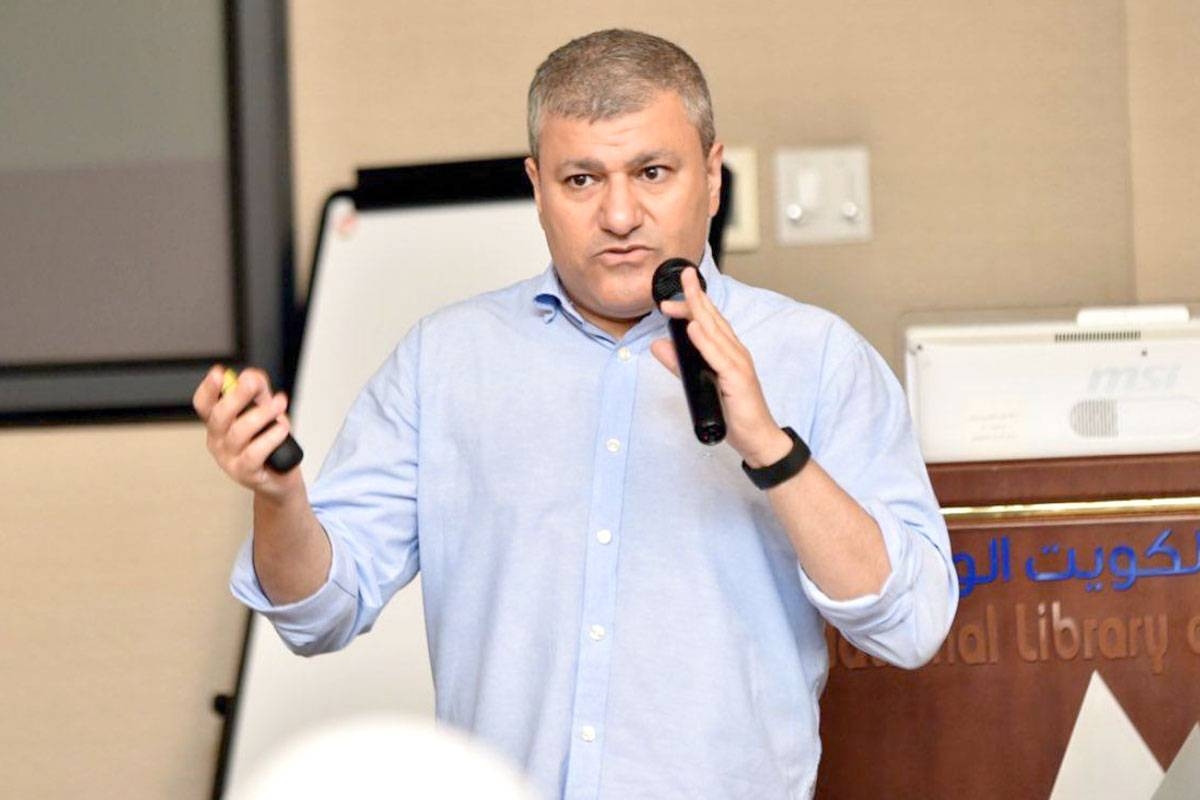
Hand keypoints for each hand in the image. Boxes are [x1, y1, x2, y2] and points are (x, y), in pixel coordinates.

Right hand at [192, 365, 301, 499]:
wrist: (281, 478)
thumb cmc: (269, 443)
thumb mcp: (265, 412)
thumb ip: (259, 392)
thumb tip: (252, 375)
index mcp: (218, 424)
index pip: (204, 405)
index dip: (209, 388)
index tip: (219, 373)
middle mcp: (218, 441)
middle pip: (219, 416)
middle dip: (237, 396)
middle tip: (254, 383)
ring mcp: (228, 459)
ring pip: (239, 432)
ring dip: (262, 414)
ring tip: (280, 405)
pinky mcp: (244, 473)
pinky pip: (254, 453)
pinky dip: (270, 438)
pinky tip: (282, 429)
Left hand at [650, 267, 792, 466]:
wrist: (758, 438)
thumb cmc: (734, 412)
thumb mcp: (700, 383)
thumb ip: (680, 364)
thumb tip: (657, 345)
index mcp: (728, 351)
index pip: (709, 320)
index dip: (691, 303)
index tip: (672, 294)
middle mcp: (735, 352)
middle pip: (712, 319)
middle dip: (695, 296)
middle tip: (681, 276)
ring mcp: (738, 364)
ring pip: (715, 332)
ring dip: (698, 311)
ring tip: (684, 293)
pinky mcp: (738, 380)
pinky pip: (719, 357)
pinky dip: (706, 342)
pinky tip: (693, 328)